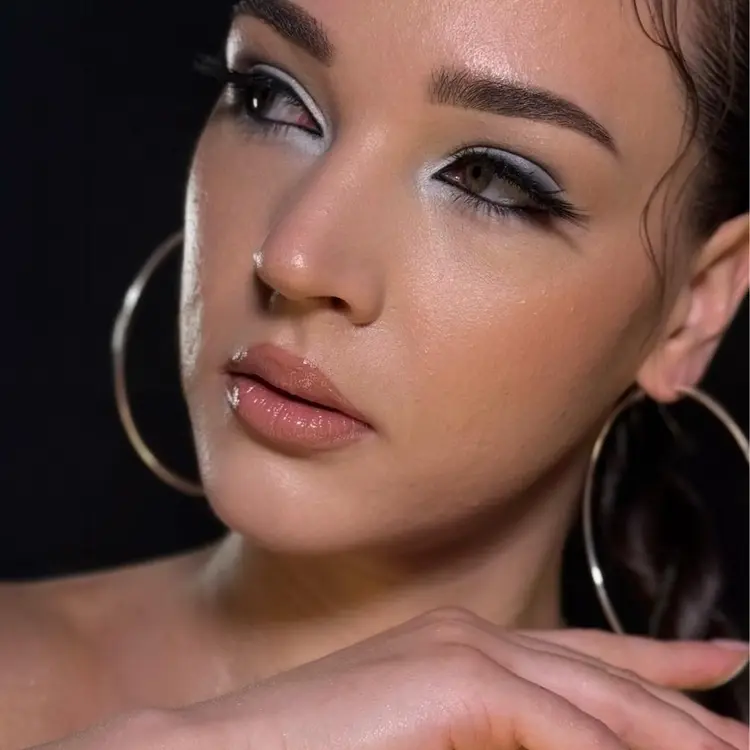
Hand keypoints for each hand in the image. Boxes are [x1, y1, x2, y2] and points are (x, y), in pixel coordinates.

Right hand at [35, 608, 747, 749]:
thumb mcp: (420, 738)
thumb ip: (484, 732)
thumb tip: (556, 739)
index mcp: (465, 646)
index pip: (587, 657)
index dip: (665, 667)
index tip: (726, 670)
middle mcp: (475, 636)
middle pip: (612, 676)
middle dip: (691, 709)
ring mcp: (466, 651)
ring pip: (606, 704)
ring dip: (678, 735)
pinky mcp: (457, 681)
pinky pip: (569, 732)